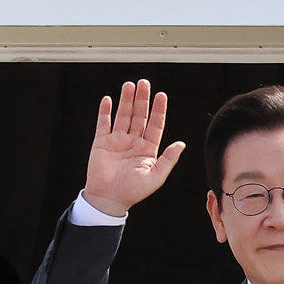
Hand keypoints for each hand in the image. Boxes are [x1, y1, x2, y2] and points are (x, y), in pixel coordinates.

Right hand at [82, 79, 187, 217]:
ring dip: (126, 100)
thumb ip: (168, 159)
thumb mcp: (156, 177)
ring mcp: (117, 141)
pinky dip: (105, 111)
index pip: (155, 124)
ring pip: (123, 115)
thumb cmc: (133, 192)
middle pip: (139, 115)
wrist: (108, 200)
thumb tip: (182, 144)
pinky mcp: (102, 143)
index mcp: (147, 149)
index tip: (161, 95)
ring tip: (129, 85)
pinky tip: (108, 99)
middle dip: (142, 99)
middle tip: (144, 83)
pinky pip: (103, 123)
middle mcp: (133, 142)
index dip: (158, 110)